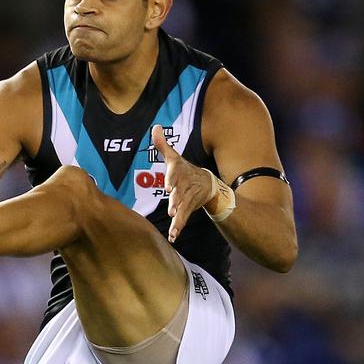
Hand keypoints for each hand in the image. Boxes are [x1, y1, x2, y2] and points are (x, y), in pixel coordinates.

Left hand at [152, 125, 214, 242]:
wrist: (208, 183)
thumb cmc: (184, 170)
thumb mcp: (174, 157)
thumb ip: (163, 144)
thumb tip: (155, 127)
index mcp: (180, 172)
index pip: (176, 174)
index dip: (172, 179)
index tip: (168, 187)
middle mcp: (185, 186)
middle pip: (181, 194)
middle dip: (177, 201)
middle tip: (172, 208)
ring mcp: (188, 198)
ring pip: (183, 208)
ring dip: (179, 218)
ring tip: (174, 225)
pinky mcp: (189, 208)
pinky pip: (183, 219)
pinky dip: (178, 228)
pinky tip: (172, 237)